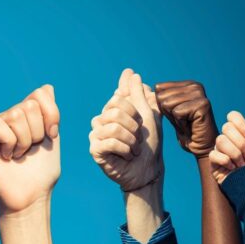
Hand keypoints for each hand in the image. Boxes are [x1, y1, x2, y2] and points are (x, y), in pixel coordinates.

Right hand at [0, 84, 60, 213]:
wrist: (30, 195)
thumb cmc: (42, 171)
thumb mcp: (52, 139)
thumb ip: (50, 113)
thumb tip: (46, 86)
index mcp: (28, 115)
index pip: (40, 94)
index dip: (50, 115)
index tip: (50, 135)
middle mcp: (11, 117)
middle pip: (28, 106)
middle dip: (36, 132)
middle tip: (31, 149)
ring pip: (15, 115)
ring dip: (23, 140)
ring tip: (19, 154)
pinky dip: (9, 144)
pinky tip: (7, 156)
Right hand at [90, 69, 163, 191]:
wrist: (148, 170)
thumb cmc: (149, 144)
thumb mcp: (149, 115)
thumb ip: (138, 94)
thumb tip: (129, 72)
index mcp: (112, 111)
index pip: (118, 97)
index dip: (135, 110)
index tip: (141, 123)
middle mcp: (101, 121)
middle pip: (115, 111)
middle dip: (134, 126)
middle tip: (138, 138)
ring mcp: (96, 135)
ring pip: (113, 127)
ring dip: (132, 140)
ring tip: (134, 149)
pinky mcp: (95, 150)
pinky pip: (109, 142)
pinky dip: (125, 150)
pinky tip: (127, 156)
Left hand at [155, 81, 217, 156]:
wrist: (200, 145)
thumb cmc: (184, 128)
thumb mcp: (169, 109)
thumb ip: (161, 97)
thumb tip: (143, 87)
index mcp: (187, 84)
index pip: (159, 88)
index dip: (163, 105)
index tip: (176, 113)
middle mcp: (195, 85)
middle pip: (162, 96)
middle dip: (168, 112)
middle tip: (182, 119)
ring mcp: (200, 94)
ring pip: (168, 103)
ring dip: (174, 118)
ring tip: (186, 122)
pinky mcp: (202, 104)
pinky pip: (177, 112)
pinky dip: (181, 123)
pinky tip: (190, 126)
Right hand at [209, 111, 244, 182]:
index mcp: (243, 136)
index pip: (232, 117)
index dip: (241, 124)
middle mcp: (231, 142)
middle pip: (226, 128)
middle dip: (241, 143)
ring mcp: (222, 152)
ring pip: (220, 140)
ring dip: (235, 154)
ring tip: (242, 165)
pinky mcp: (214, 164)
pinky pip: (213, 154)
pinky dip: (225, 161)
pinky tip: (233, 169)